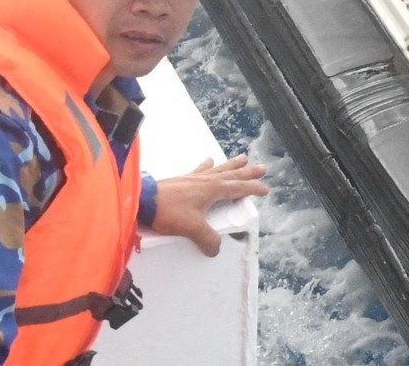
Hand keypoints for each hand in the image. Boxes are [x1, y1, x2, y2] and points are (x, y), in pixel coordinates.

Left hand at [150, 155, 268, 255]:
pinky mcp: (182, 179)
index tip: (265, 189)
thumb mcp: (192, 228)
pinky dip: (207, 165)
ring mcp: (195, 178)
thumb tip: (216, 250)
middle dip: (248, 172)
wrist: (142, 200)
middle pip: (233, 174)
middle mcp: (208, 180)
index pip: (240, 187)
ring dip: (232, 164)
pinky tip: (209, 160)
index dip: (254, 188)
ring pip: (219, 169)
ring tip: (243, 158)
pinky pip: (200, 169)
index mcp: (214, 190)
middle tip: (262, 168)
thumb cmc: (170, 212)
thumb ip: (207, 239)